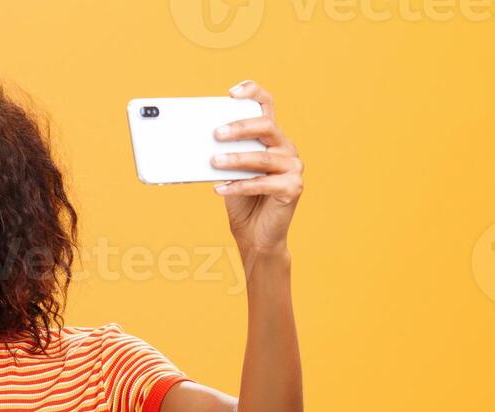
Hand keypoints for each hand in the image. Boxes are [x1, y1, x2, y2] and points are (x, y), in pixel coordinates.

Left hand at [211, 80, 303, 259]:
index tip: (231, 93)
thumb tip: (201, 139)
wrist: (255, 235)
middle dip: (240, 127)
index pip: (267, 105)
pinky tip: (220, 188)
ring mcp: (293, 167)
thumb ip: (224, 152)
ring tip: (214, 162)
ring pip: (262, 157)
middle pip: (266, 126)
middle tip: (216, 133)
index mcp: (271, 138)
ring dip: (235, 159)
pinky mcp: (294, 188)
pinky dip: (239, 186)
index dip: (253, 92)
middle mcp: (286, 148)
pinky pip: (264, 184)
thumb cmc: (242, 200)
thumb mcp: (229, 170)